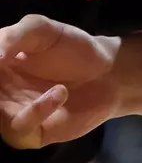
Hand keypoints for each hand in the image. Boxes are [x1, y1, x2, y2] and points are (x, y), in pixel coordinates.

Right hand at [0, 15, 118, 148]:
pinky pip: (18, 128)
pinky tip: (59, 92)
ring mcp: (8, 114)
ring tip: (49, 83)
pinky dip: (36, 111)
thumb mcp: (41, 29)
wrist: (109, 72)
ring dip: (7, 101)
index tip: (1, 60)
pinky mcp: (29, 133)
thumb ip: (12, 36)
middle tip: (8, 68)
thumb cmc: (72, 48)